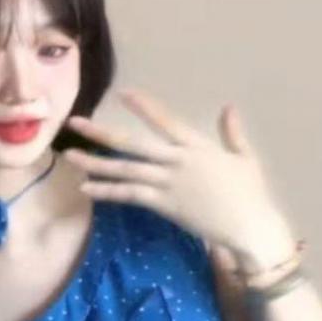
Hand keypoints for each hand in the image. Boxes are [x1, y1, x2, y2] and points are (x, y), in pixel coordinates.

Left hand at [61, 87, 297, 274]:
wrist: (250, 225)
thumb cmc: (251, 194)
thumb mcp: (245, 158)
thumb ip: (233, 132)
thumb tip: (229, 107)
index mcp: (197, 146)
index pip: (165, 120)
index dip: (144, 107)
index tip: (122, 94)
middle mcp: (178, 161)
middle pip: (133, 144)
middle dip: (101, 133)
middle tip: (75, 123)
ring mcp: (169, 184)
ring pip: (126, 170)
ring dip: (95, 163)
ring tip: (70, 156)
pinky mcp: (165, 206)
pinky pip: (130, 196)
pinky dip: (107, 192)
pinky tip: (87, 188)